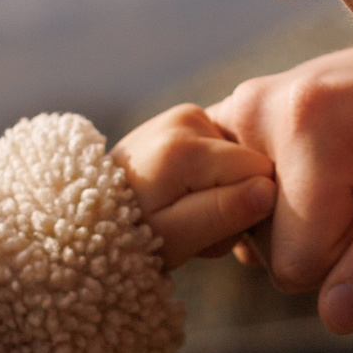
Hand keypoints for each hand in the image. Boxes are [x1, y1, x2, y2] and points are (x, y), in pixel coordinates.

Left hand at [113, 104, 277, 270]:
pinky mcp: (184, 119)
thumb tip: (267, 190)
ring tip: (181, 212)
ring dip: (220, 192)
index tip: (211, 231)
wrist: (84, 213)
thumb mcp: (176, 238)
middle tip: (192, 227)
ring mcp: (186, 114)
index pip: (260, 175)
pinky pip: (223, 150)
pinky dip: (209, 178)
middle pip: (252, 165)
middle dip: (233, 201)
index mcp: (187, 148)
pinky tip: (180, 194)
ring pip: (240, 160)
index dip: (247, 209)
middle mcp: (189, 118)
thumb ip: (222, 214)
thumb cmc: (128, 235)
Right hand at [205, 44, 352, 333]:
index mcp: (308, 117)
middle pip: (269, 249)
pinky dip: (278, 207)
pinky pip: (233, 200)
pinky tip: (320, 175)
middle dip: (330, 238)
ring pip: (251, 228)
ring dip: (308, 221)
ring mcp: (239, 108)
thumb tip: (333, 316)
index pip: (298, 266)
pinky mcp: (235, 118)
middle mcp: (256, 105)